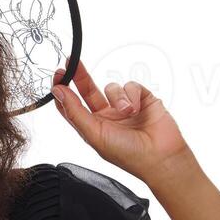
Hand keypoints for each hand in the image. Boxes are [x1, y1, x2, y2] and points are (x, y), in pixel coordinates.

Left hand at [50, 58, 190, 179]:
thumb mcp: (94, 134)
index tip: (58, 76)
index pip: (72, 105)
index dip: (63, 91)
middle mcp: (107, 116)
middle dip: (80, 76)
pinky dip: (132, 95)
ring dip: (118, 97)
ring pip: (111, 87)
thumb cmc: (127, 153)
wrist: (161, 156)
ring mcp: (124, 106)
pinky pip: (130, 86)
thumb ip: (74, 112)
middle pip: (88, 90)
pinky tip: (138, 108)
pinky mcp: (142, 98)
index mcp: (93, 126)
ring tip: (127, 112)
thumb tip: (57, 91)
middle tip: (71, 62)